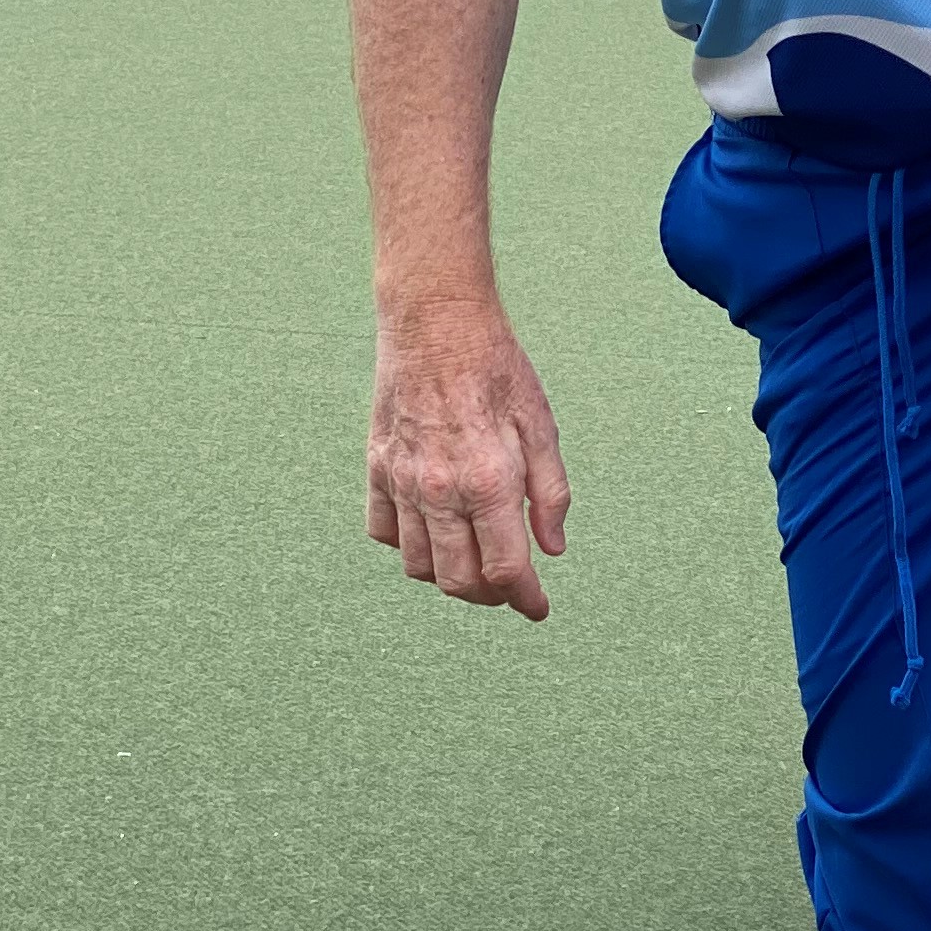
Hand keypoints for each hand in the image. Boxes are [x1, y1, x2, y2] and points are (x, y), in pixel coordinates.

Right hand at [367, 295, 570, 616]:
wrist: (435, 322)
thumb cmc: (497, 369)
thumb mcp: (542, 426)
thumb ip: (551, 493)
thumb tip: (553, 549)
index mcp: (488, 482)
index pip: (506, 570)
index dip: (526, 600)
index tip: (539, 609)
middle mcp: (439, 491)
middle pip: (458, 581)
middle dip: (489, 596)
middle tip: (510, 587)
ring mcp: (401, 482)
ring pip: (418, 565)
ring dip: (448, 577)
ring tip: (474, 563)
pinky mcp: (377, 467)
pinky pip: (383, 531)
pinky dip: (408, 546)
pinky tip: (434, 532)